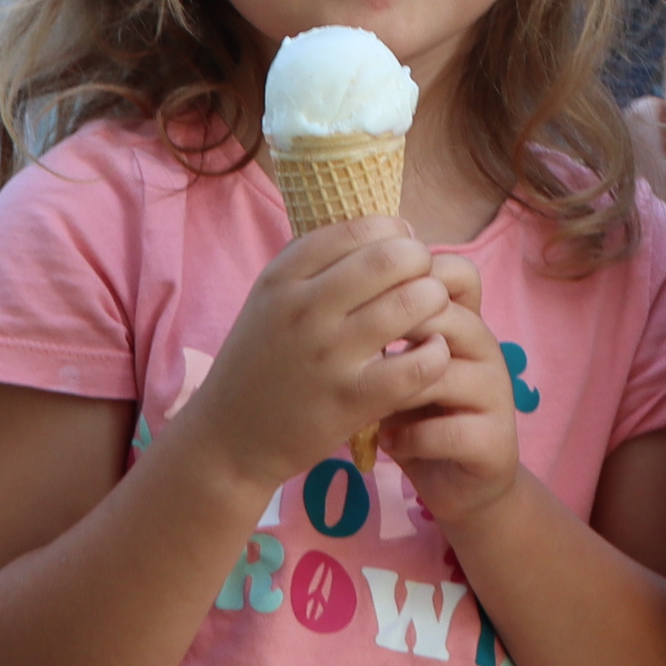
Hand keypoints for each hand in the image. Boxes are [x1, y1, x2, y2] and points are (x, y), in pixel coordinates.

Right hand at [179, 218, 457, 496]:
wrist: (229, 437)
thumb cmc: (263, 361)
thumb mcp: (271, 299)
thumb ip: (317, 262)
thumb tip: (389, 230)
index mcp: (282, 278)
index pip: (358, 229)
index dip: (394, 231)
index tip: (402, 246)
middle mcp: (304, 310)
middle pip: (391, 258)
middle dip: (421, 260)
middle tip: (424, 278)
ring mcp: (328, 356)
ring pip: (412, 303)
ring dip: (435, 302)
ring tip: (432, 314)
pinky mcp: (351, 401)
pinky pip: (418, 365)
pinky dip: (436, 353)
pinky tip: (430, 354)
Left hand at [374, 259, 521, 527]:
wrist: (452, 476)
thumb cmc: (412, 409)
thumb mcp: (392, 362)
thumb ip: (378, 323)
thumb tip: (332, 281)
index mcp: (462, 317)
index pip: (453, 274)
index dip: (404, 281)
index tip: (359, 307)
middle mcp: (485, 347)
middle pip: (444, 315)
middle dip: (392, 334)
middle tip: (356, 359)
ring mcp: (496, 392)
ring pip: (442, 374)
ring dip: (396, 393)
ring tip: (369, 407)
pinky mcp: (495, 440)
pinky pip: (448, 431)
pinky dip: (409, 438)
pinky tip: (388, 441)